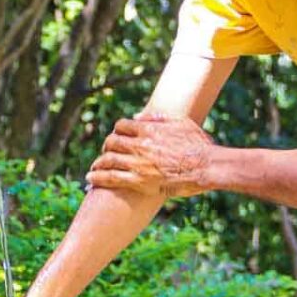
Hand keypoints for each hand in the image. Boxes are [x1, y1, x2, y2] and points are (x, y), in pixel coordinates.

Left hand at [87, 113, 213, 196]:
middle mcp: (139, 144)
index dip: (116, 132)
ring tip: (93, 169)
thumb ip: (160, 118)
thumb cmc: (199, 145)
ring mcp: (138, 163)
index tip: (116, 138)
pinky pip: (111, 177)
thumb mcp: (181, 123)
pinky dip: (98, 177)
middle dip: (106, 147)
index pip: (121, 126)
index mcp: (148, 129)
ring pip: (108, 159)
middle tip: (105, 154)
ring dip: (98, 163)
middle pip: (111, 142)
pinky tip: (90, 179)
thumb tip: (142, 116)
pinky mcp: (139, 180)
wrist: (206, 166)